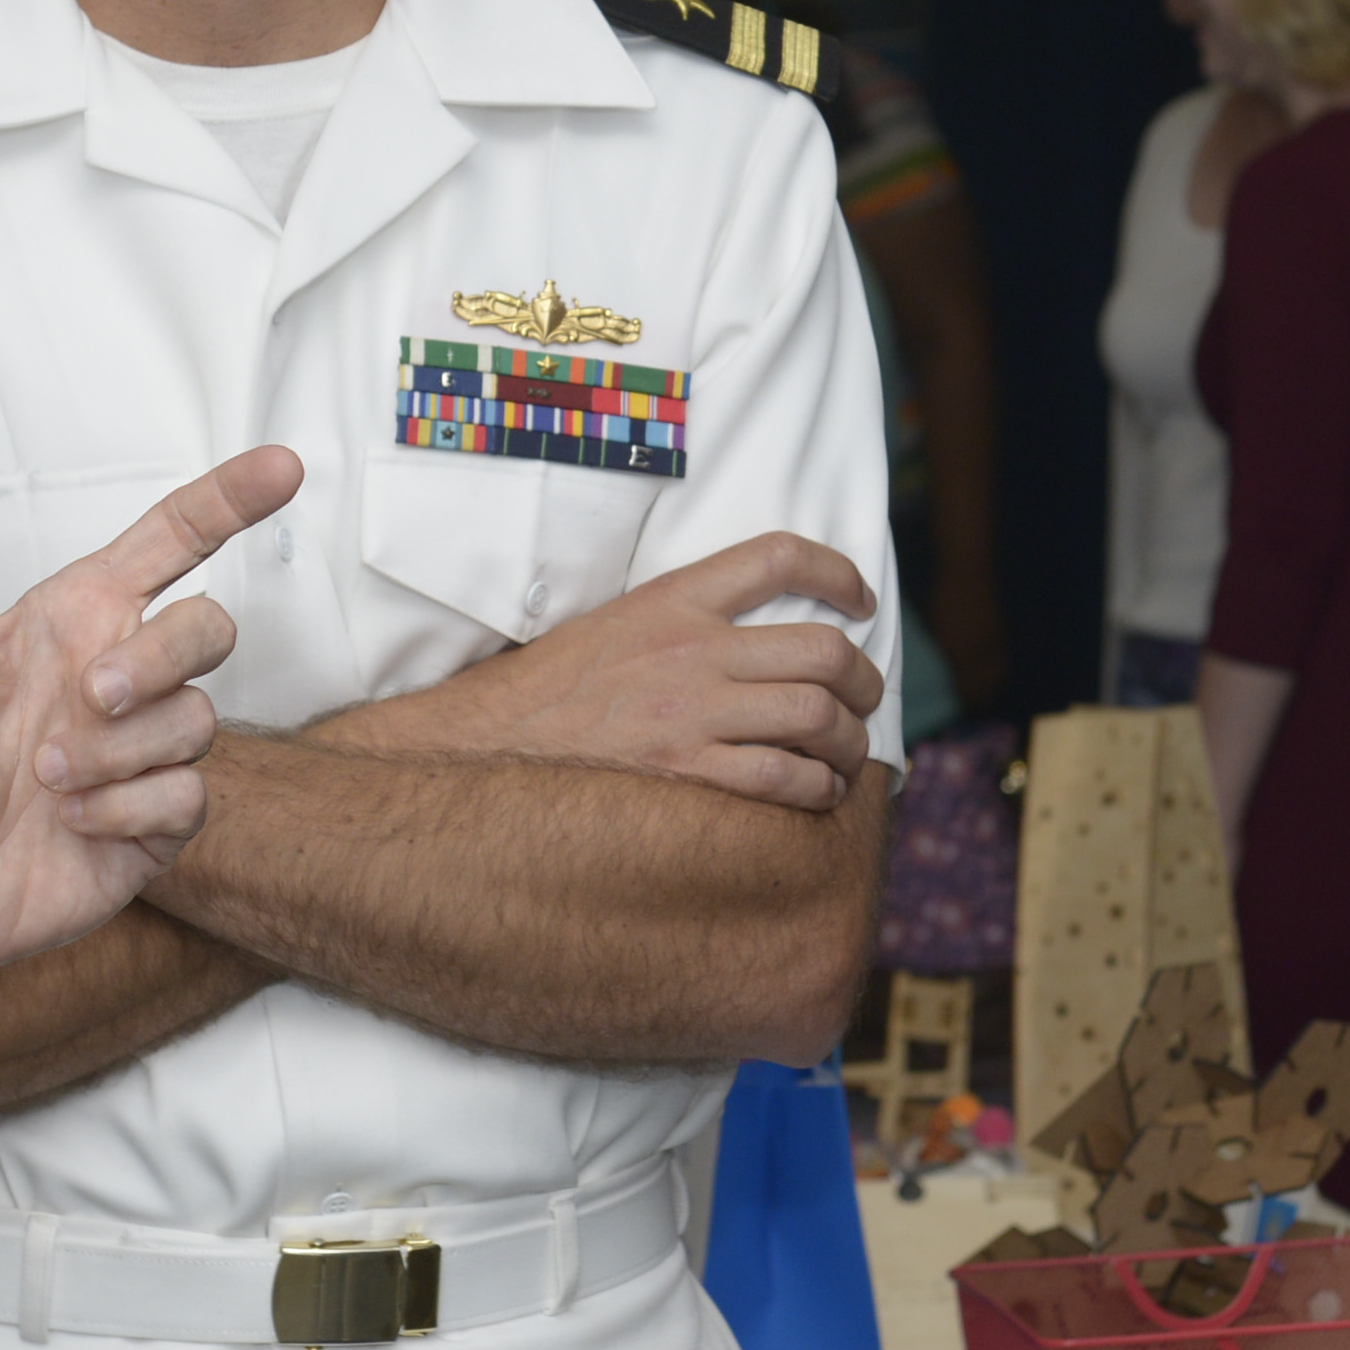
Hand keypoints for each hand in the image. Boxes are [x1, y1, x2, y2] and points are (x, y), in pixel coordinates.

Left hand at [0, 446, 302, 1003]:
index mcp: (77, 620)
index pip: (174, 541)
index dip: (232, 500)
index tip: (284, 467)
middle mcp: (124, 675)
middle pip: (209, 628)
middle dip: (159, 659)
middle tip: (88, 697)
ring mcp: (146, 748)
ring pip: (198, 719)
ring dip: (116, 752)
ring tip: (47, 778)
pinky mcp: (159, 819)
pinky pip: (188, 795)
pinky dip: (124, 809)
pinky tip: (71, 821)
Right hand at [327, 531, 883, 808]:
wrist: (485, 744)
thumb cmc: (544, 694)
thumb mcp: (610, 628)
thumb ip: (675, 624)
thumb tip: (743, 643)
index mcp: (671, 600)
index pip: (777, 557)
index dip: (836, 572)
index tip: (859, 597)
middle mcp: (692, 650)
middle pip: (822, 649)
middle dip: (862, 679)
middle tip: (864, 697)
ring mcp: (691, 713)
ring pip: (816, 715)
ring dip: (848, 740)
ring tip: (844, 754)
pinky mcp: (686, 772)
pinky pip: (782, 778)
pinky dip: (816, 788)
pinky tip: (816, 793)